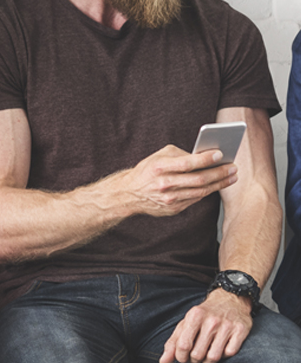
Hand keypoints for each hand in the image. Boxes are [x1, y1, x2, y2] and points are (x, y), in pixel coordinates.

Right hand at [118, 146, 236, 217]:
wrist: (130, 194)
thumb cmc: (147, 171)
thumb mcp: (158, 157)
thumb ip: (179, 155)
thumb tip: (203, 156)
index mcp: (159, 167)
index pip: (187, 163)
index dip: (205, 159)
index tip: (220, 154)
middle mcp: (164, 184)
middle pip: (198, 179)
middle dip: (219, 173)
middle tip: (233, 167)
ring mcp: (170, 198)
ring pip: (201, 191)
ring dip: (219, 183)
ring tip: (231, 176)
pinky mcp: (174, 208)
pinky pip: (196, 199)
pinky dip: (208, 191)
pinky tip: (217, 185)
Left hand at [160, 288, 253, 362]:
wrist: (230, 299)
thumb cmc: (204, 314)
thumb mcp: (186, 323)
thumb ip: (173, 342)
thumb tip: (163, 362)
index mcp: (194, 316)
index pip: (183, 345)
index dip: (180, 357)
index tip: (182, 358)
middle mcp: (211, 320)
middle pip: (197, 353)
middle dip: (194, 360)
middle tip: (195, 357)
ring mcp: (227, 326)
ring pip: (214, 356)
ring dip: (208, 361)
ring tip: (206, 357)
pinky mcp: (241, 331)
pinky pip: (229, 353)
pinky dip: (224, 356)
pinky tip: (220, 349)